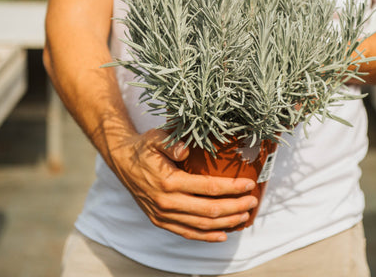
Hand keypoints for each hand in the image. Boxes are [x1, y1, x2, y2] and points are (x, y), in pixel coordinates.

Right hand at [110, 129, 257, 241]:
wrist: (122, 162)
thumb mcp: (156, 138)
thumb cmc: (144, 148)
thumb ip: (171, 143)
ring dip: (226, 222)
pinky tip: (222, 234)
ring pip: (201, 225)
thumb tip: (186, 150)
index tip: (249, 184)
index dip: (231, 187)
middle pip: (209, 210)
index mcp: (168, 181)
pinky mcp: (160, 221)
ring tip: (244, 216)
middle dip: (235, 207)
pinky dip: (206, 236)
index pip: (208, 188)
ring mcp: (163, 215)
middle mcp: (166, 202)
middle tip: (252, 201)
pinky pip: (187, 233)